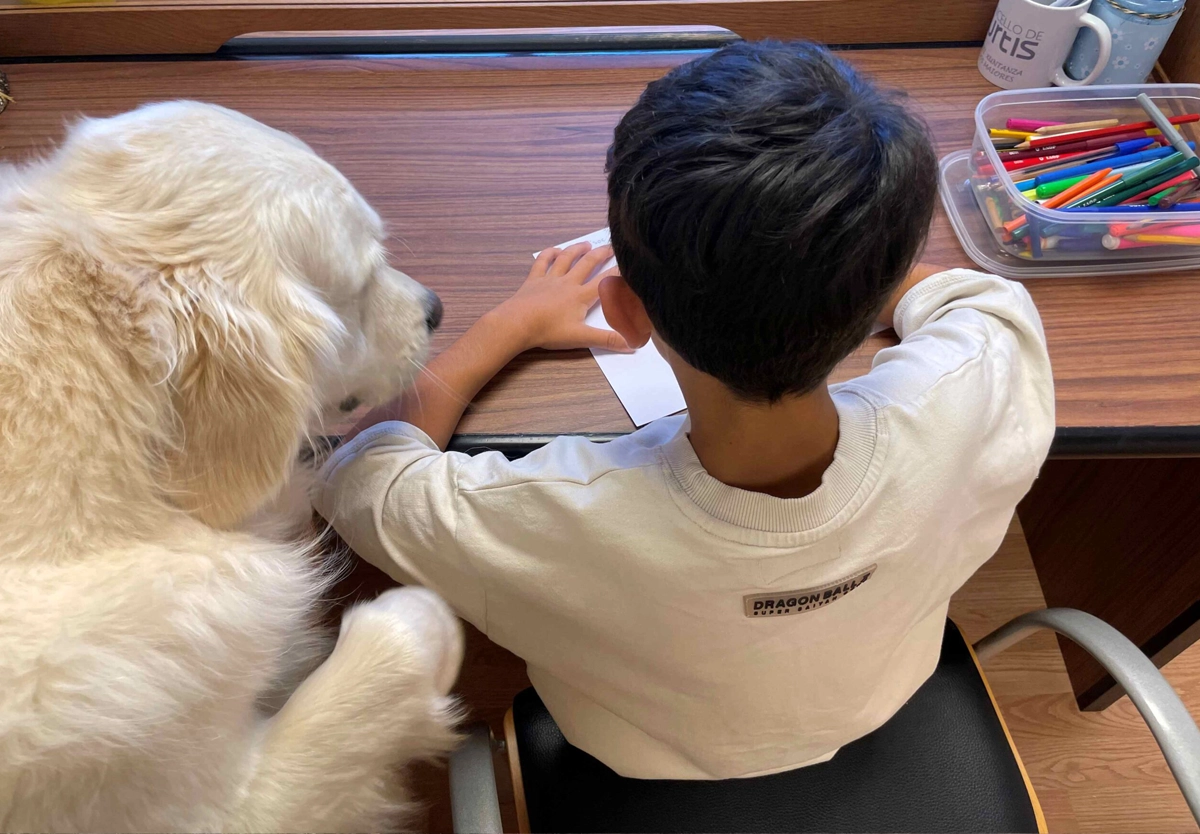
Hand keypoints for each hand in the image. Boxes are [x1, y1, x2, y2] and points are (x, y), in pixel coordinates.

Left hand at [494, 242, 633, 353]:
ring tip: (587, 244)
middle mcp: (568, 282)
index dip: (619, 272)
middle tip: (612, 247)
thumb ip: (607, 340)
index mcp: (581, 296)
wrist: (517, 323)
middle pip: (588, 263)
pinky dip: (549, 253)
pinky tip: (555, 250)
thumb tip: (632, 345)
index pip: (605, 280)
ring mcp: (550, 279)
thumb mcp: (581, 338)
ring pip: (566, 258)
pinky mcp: (534, 279)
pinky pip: (543, 261)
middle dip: (601, 254)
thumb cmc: (549, 330)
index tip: (629, 264)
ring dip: (577, 249)